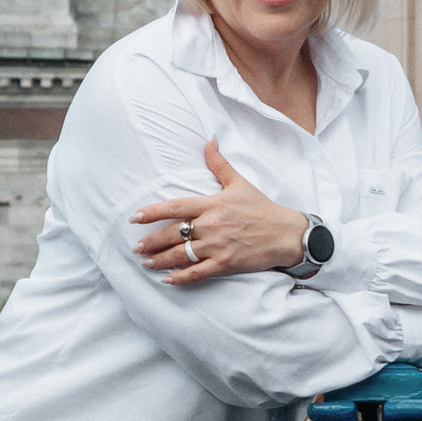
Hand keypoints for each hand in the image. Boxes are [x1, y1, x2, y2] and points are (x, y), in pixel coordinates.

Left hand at [129, 141, 310, 286]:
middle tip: (136, 247)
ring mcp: (218, 246)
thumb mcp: (239, 182)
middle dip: (151, 242)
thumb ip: (219, 164)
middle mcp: (211, 225)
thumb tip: (209, 140)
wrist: (286, 234)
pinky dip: (181, 278)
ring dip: (160, 260)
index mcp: (212, 204)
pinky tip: (168, 280)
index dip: (152, 212)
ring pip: (182, 255)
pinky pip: (198, 273)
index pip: (175, 207)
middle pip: (173, 234)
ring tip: (146, 263)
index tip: (135, 217)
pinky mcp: (226, 264)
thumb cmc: (262, 208)